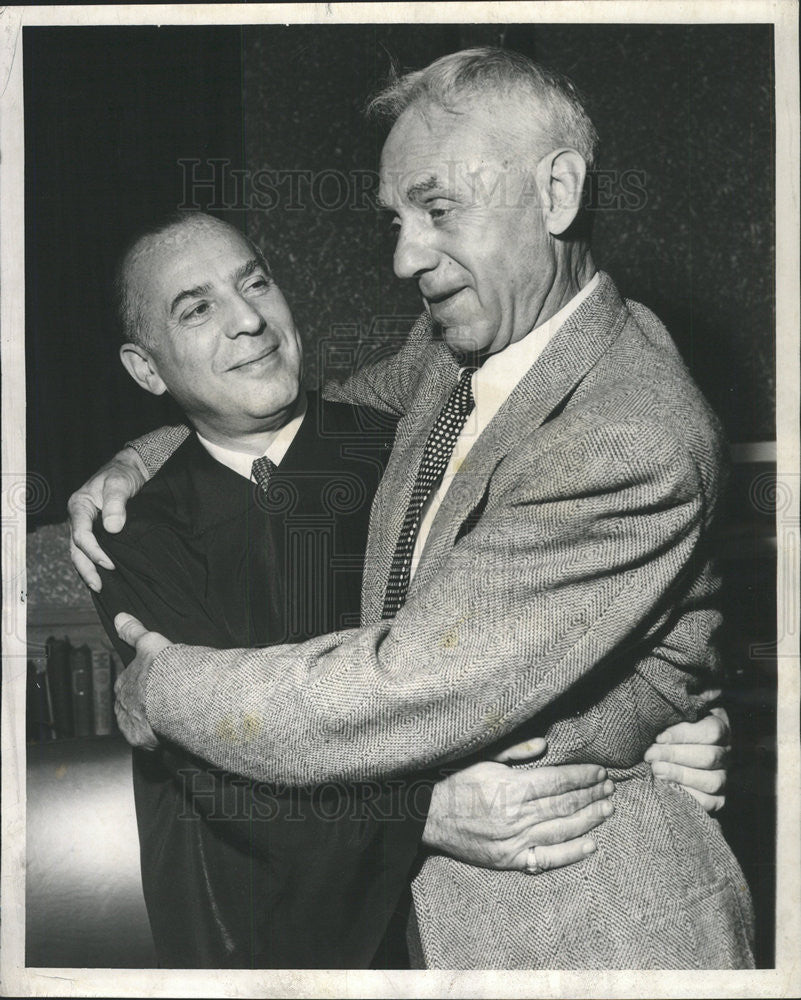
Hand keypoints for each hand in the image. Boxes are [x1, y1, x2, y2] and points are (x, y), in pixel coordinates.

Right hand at [68, 446, 147, 589]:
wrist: (131, 469)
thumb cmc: (123, 473)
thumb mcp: (120, 483)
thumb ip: (115, 503)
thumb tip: (112, 528)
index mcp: (79, 505)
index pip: (81, 535)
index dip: (94, 551)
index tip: (110, 564)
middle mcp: (79, 517)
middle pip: (76, 548)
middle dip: (86, 568)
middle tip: (99, 586)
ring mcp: (87, 524)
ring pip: (81, 551)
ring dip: (90, 569)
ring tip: (101, 587)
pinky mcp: (97, 529)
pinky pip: (92, 548)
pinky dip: (96, 562)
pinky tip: (106, 575)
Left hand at [113, 612, 171, 748]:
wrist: (178, 693)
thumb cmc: (166, 667)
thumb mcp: (151, 642)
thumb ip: (134, 631)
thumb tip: (119, 617)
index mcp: (124, 682)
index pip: (129, 684)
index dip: (144, 684)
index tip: (157, 684)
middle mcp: (123, 705)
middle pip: (132, 706)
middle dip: (145, 705)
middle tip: (166, 702)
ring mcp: (131, 724)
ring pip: (139, 724)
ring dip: (151, 722)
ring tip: (171, 718)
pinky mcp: (142, 740)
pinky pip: (148, 741)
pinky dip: (158, 738)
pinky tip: (171, 733)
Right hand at [423, 738, 613, 872]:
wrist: (430, 818)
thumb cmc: (456, 783)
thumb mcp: (483, 758)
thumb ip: (516, 751)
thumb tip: (546, 745)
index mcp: (510, 787)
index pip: (558, 781)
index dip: (582, 776)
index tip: (600, 771)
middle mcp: (516, 816)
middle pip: (564, 805)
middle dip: (591, 795)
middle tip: (610, 788)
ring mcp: (514, 841)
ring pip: (561, 830)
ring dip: (589, 819)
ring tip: (607, 809)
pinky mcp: (510, 860)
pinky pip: (547, 859)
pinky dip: (571, 853)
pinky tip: (590, 844)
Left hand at [645, 706, 729, 812]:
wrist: (666, 756)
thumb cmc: (667, 730)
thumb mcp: (672, 716)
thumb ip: (674, 712)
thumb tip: (666, 711)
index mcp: (719, 727)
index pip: (711, 731)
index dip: (684, 734)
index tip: (658, 737)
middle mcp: (725, 753)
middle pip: (709, 756)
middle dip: (675, 755)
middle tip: (650, 755)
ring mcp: (724, 777)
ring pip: (711, 780)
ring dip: (680, 775)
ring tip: (656, 770)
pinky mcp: (717, 799)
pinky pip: (709, 802)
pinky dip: (687, 796)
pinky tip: (666, 788)